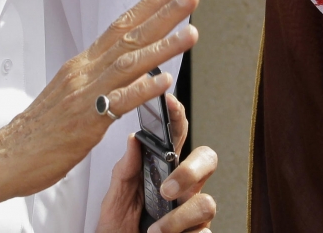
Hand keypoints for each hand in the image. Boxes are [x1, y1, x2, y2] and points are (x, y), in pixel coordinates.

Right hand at [0, 0, 199, 218]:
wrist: (6, 158)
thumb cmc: (38, 132)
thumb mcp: (70, 94)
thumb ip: (98, 79)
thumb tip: (129, 70)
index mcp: (82, 65)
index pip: (119, 26)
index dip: (147, 5)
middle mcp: (84, 72)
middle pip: (129, 35)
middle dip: (163, 13)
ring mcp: (84, 95)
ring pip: (129, 63)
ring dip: (163, 46)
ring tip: (191, 33)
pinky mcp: (85, 123)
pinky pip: (118, 103)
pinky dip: (142, 89)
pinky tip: (165, 79)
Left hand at [96, 94, 217, 232]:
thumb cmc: (118, 228)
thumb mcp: (115, 198)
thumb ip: (125, 171)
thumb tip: (133, 139)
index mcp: (164, 170)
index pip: (177, 137)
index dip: (178, 117)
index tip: (169, 103)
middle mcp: (183, 188)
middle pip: (207, 160)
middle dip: (190, 171)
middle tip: (167, 189)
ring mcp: (192, 213)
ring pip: (207, 203)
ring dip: (178, 219)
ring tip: (155, 230)